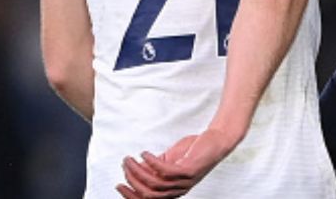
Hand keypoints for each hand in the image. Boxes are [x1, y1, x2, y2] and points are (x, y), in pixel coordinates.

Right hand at [116, 128, 238, 197]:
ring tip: (131, 158)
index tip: (119, 185)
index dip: (132, 195)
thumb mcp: (170, 160)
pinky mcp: (189, 171)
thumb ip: (154, 167)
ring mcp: (184, 181)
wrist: (216, 141)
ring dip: (139, 171)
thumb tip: (135, 168)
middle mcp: (178, 189)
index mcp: (173, 190)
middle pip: (149, 194)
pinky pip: (166, 171)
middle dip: (132, 181)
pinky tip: (145, 154)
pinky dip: (152, 162)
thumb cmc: (194, 151)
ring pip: (155, 183)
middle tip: (124, 166)